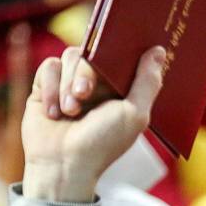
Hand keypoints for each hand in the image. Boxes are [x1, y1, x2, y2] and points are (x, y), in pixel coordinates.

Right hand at [21, 45, 166, 201]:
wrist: (63, 164)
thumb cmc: (103, 144)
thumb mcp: (134, 115)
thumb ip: (147, 83)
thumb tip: (159, 51)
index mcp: (121, 87)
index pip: (122, 53)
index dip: (121, 47)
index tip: (118, 41)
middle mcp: (98, 82)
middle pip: (93, 51)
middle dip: (86, 74)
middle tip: (83, 96)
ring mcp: (71, 83)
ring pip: (71, 56)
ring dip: (68, 85)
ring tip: (69, 112)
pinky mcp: (47, 86)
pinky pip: (49, 66)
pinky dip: (50, 89)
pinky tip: (53, 113)